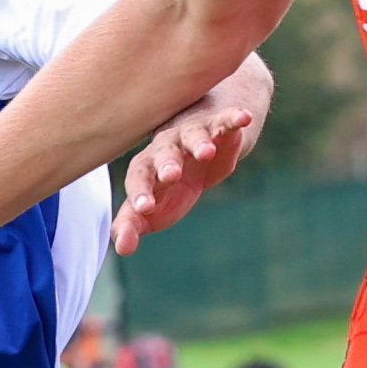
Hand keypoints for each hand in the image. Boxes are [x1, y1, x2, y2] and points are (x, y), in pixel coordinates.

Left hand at [112, 56, 272, 248]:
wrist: (200, 155)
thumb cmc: (167, 187)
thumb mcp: (151, 208)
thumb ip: (132, 224)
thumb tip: (122, 249)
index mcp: (147, 169)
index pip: (139, 179)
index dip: (140, 193)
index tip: (145, 209)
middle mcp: (166, 148)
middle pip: (164, 153)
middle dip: (167, 163)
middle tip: (171, 175)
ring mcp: (191, 135)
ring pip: (192, 136)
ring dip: (198, 143)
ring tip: (206, 152)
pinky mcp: (218, 127)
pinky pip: (224, 121)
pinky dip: (233, 119)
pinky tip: (243, 119)